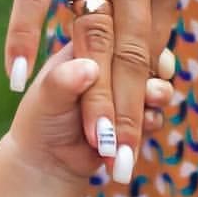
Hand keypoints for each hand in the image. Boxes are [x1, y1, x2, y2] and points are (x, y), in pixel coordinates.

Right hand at [7, 0, 180, 183]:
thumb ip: (152, 7)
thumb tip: (158, 65)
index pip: (150, 56)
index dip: (141, 110)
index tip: (135, 158)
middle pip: (127, 57)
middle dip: (126, 119)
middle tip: (121, 172)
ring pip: (89, 35)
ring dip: (90, 95)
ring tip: (90, 146)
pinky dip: (25, 36)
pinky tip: (16, 77)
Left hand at [7, 46, 174, 186]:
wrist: (48, 162)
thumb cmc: (41, 121)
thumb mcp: (47, 98)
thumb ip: (63, 81)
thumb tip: (89, 68)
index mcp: (89, 42)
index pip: (116, 34)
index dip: (129, 47)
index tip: (131, 64)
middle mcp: (113, 61)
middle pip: (143, 57)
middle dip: (145, 78)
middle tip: (149, 94)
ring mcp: (128, 88)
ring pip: (156, 82)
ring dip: (155, 96)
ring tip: (149, 112)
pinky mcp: (137, 115)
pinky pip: (155, 112)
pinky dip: (150, 121)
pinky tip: (138, 132)